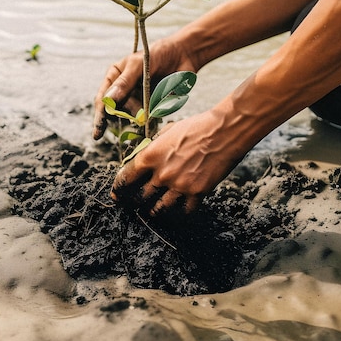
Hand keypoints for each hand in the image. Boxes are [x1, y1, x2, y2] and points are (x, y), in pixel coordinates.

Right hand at [92, 37, 198, 139]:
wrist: (183, 54)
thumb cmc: (157, 53)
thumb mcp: (138, 64)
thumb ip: (124, 82)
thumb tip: (108, 100)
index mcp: (114, 78)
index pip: (103, 100)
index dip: (99, 117)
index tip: (98, 132)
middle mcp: (124, 90)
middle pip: (119, 111)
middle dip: (127, 114)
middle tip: (139, 113)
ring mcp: (138, 99)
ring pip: (134, 116)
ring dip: (141, 116)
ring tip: (151, 105)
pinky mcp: (152, 105)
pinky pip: (149, 118)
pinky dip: (152, 118)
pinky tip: (157, 111)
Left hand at [110, 108, 242, 215]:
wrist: (224, 131)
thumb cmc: (196, 127)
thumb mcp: (167, 132)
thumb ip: (154, 147)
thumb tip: (145, 157)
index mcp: (150, 156)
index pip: (126, 178)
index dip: (118, 189)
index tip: (116, 195)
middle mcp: (162, 174)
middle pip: (140, 197)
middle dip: (134, 203)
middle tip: (134, 205)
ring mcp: (179, 186)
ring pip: (158, 209)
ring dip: (154, 211)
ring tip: (152, 212)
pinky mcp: (197, 193)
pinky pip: (183, 212)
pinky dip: (179, 214)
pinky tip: (178, 211)